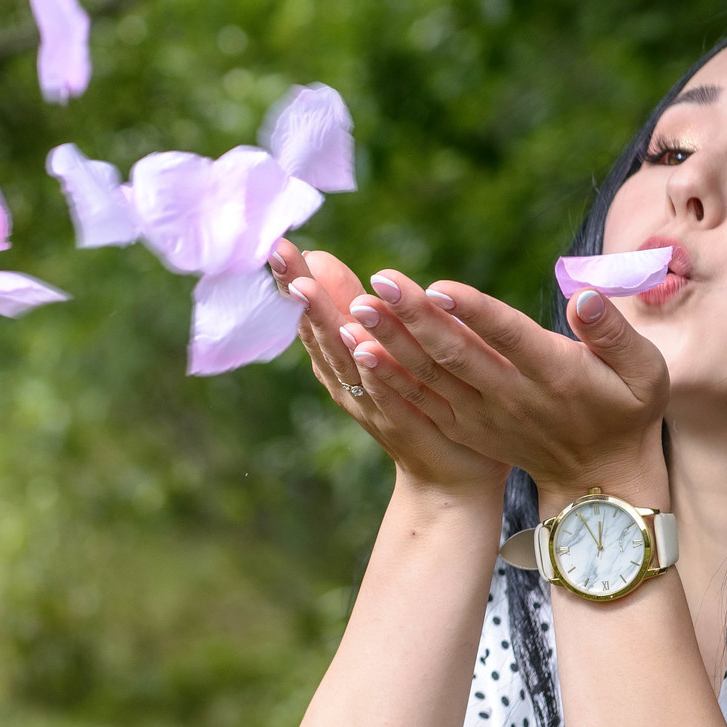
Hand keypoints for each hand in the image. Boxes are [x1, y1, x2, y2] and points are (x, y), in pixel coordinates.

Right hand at [272, 239, 505, 497]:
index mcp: (344, 363)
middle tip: (279, 253)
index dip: (295, 281)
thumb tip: (322, 259)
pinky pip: (384, 395)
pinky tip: (361, 344)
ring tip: (305, 289)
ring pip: (345, 361)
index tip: (277, 243)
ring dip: (325, 325)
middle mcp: (349, 384)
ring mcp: (373, 407)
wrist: (449, 483)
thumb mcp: (383, 351)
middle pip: (320, 332)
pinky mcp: (405, 428)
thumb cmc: (419, 408)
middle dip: (299, 292)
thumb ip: (358, 311)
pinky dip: (370, 371)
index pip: (313, 315)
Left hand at [338, 269, 669, 504]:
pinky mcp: (464, 428)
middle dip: (414, 319)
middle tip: (378, 283)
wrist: (599, 480)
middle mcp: (513, 398)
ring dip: (390, 344)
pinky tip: (356, 352)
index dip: (474, 313)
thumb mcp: (644, 371)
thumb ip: (613, 331)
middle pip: (456, 354)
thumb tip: (584, 296)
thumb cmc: (626, 410)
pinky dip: (388, 378)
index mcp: (556, 375)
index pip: (510, 338)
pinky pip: (420, 401)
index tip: (438, 287)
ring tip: (354, 311)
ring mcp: (483, 417)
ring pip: (430, 377)